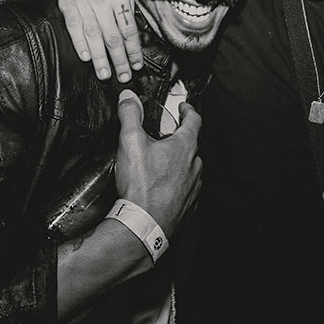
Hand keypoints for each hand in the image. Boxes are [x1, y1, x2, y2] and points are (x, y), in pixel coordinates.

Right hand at [57, 0, 143, 81]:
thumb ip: (127, 14)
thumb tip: (134, 40)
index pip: (129, 30)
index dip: (133, 50)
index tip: (137, 65)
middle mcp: (101, 0)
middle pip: (112, 36)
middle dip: (119, 59)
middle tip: (123, 76)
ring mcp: (83, 2)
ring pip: (93, 35)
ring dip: (100, 58)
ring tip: (105, 74)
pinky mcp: (67, 4)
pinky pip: (74, 27)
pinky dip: (80, 44)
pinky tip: (86, 57)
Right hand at [114, 90, 201, 236]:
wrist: (145, 225)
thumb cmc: (142, 186)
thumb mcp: (130, 142)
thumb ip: (130, 115)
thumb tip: (128, 98)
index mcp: (185, 147)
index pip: (194, 120)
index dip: (188, 110)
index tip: (184, 108)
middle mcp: (195, 165)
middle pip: (192, 144)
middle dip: (180, 137)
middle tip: (167, 135)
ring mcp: (194, 186)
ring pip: (191, 167)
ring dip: (180, 162)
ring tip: (162, 162)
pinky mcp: (189, 204)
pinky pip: (187, 188)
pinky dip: (178, 183)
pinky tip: (163, 186)